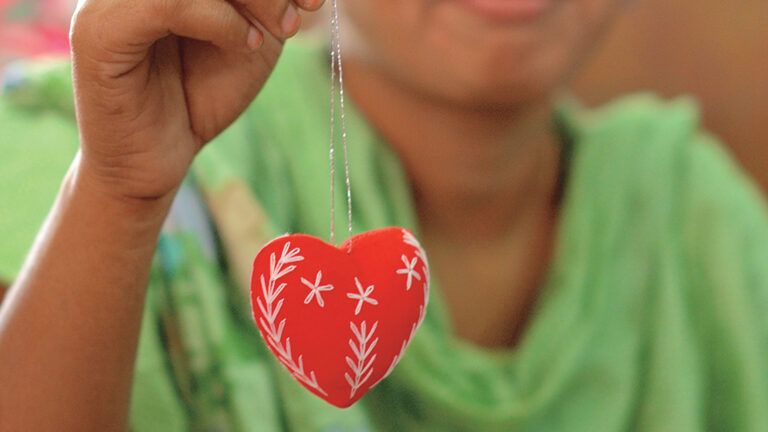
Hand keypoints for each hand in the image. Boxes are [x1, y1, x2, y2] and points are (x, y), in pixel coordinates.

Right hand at [70, 0, 322, 201]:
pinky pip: (168, 3)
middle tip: (305, 9)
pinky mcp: (98, 32)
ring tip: (281, 29)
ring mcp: (106, 0)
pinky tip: (247, 44)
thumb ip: (264, 1)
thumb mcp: (247, 36)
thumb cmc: (198, 96)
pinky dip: (219, 19)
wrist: (154, 161)